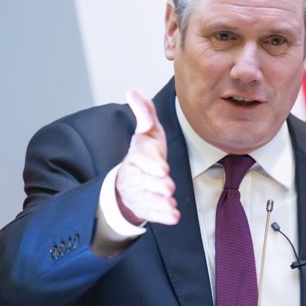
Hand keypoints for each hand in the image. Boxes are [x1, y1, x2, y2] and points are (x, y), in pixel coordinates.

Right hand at [115, 89, 179, 225]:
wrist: (132, 179)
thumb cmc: (146, 152)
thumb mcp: (147, 131)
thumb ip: (144, 112)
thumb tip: (132, 89)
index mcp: (137, 154)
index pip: (141, 158)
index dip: (151, 163)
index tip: (163, 168)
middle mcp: (135, 173)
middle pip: (144, 180)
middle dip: (157, 184)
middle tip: (168, 186)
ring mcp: (138, 192)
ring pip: (147, 198)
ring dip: (159, 201)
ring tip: (170, 203)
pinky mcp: (143, 207)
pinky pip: (151, 213)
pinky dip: (162, 215)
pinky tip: (174, 216)